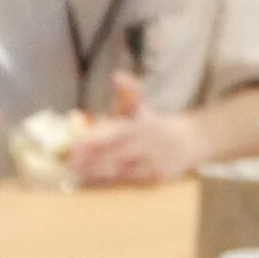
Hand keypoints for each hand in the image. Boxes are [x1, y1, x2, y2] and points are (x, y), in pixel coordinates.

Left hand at [65, 70, 205, 183]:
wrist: (190, 142)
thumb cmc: (154, 126)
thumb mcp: (140, 108)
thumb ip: (128, 92)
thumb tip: (116, 76)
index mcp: (142, 123)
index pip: (116, 130)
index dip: (95, 137)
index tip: (74, 143)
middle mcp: (147, 142)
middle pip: (115, 151)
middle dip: (90, 157)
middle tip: (68, 160)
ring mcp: (151, 161)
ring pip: (119, 168)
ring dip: (95, 171)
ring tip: (74, 171)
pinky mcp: (154, 177)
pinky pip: (127, 181)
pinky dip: (107, 182)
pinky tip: (90, 181)